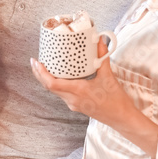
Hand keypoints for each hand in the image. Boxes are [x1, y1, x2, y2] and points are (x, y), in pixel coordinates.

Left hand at [31, 40, 157, 156]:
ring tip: (44, 66)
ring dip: (46, 80)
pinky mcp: (76, 106)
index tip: (36, 62)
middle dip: (39, 74)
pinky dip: (56, 84)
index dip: (41, 73)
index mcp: (78, 91)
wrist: (122, 118)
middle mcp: (72, 99)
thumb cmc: (116, 100)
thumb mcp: (109, 76)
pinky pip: (61, 94)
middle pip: (48, 87)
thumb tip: (99, 40)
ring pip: (54, 91)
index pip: (51, 84)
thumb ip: (102, 57)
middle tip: (35, 61)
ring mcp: (73, 104)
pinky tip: (59, 76)